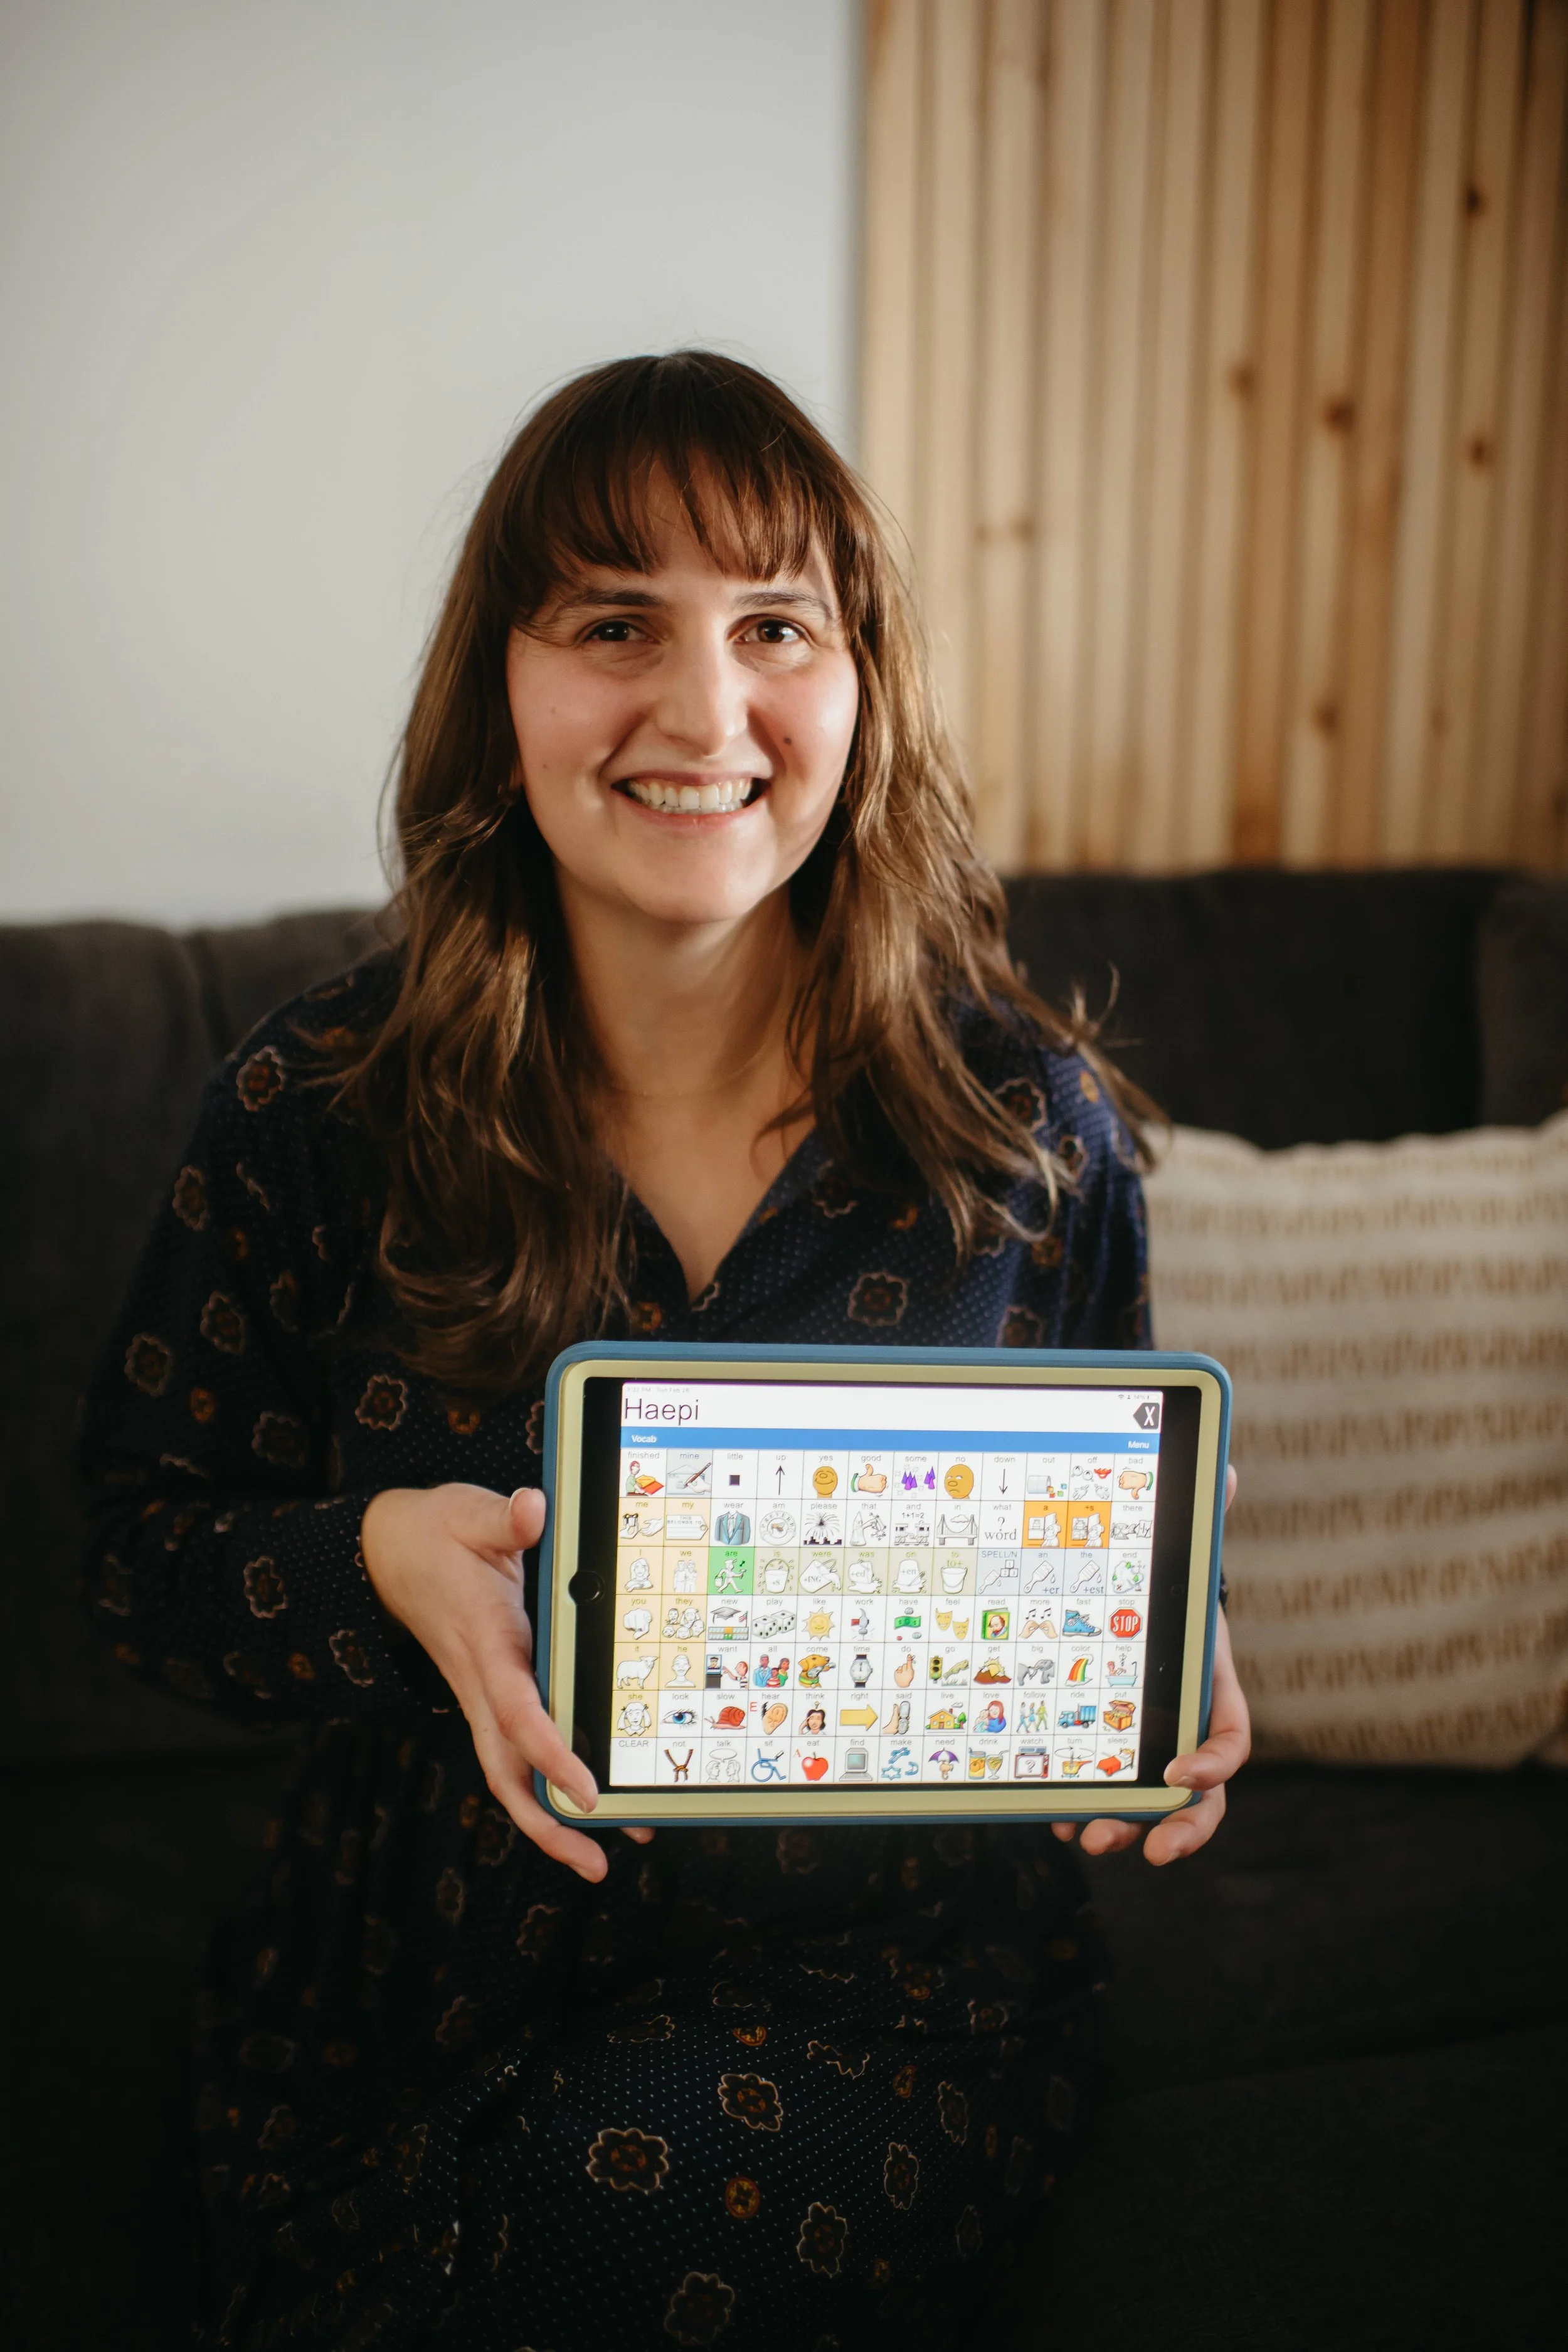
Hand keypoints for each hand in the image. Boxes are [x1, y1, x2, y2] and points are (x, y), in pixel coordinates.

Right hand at [360, 1482, 651, 1882]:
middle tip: (598, 1861)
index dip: (549, 1751)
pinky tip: (583, 1806)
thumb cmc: (435, 1532)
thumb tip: (532, 1510)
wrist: (386, 1553)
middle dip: (547, 1822)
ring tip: (600, 1857)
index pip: (515, 1708)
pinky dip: (542, 1787)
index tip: (585, 1789)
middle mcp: (480, 1679)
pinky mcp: (487, 1694)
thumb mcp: (467, 1512)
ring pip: (507, 1772)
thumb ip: (503, 1518)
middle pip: (506, 1769)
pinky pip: (513, 1752)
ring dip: (548, 1820)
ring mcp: (481, 1694)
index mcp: (485, 1638)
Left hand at [1052, 1463, 1249, 1864]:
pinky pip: (1103, 1790)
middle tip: (1145, 1848)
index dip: (1216, 1762)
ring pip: (1148, 1804)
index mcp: (1208, 1682)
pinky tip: (1055, 1818)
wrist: (1138, 1593)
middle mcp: (1184, 1721)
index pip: (1231, 1736)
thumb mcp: (1179, 1544)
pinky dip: (1082, 1807)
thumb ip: (1202, 1508)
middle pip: (1198, 1795)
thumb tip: (1223, 1467)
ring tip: (1088, 1840)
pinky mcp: (1109, 1746)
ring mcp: (1148, 1740)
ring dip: (1122, 1826)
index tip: (1183, 1773)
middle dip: (1177, 1827)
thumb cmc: (1164, 1577)